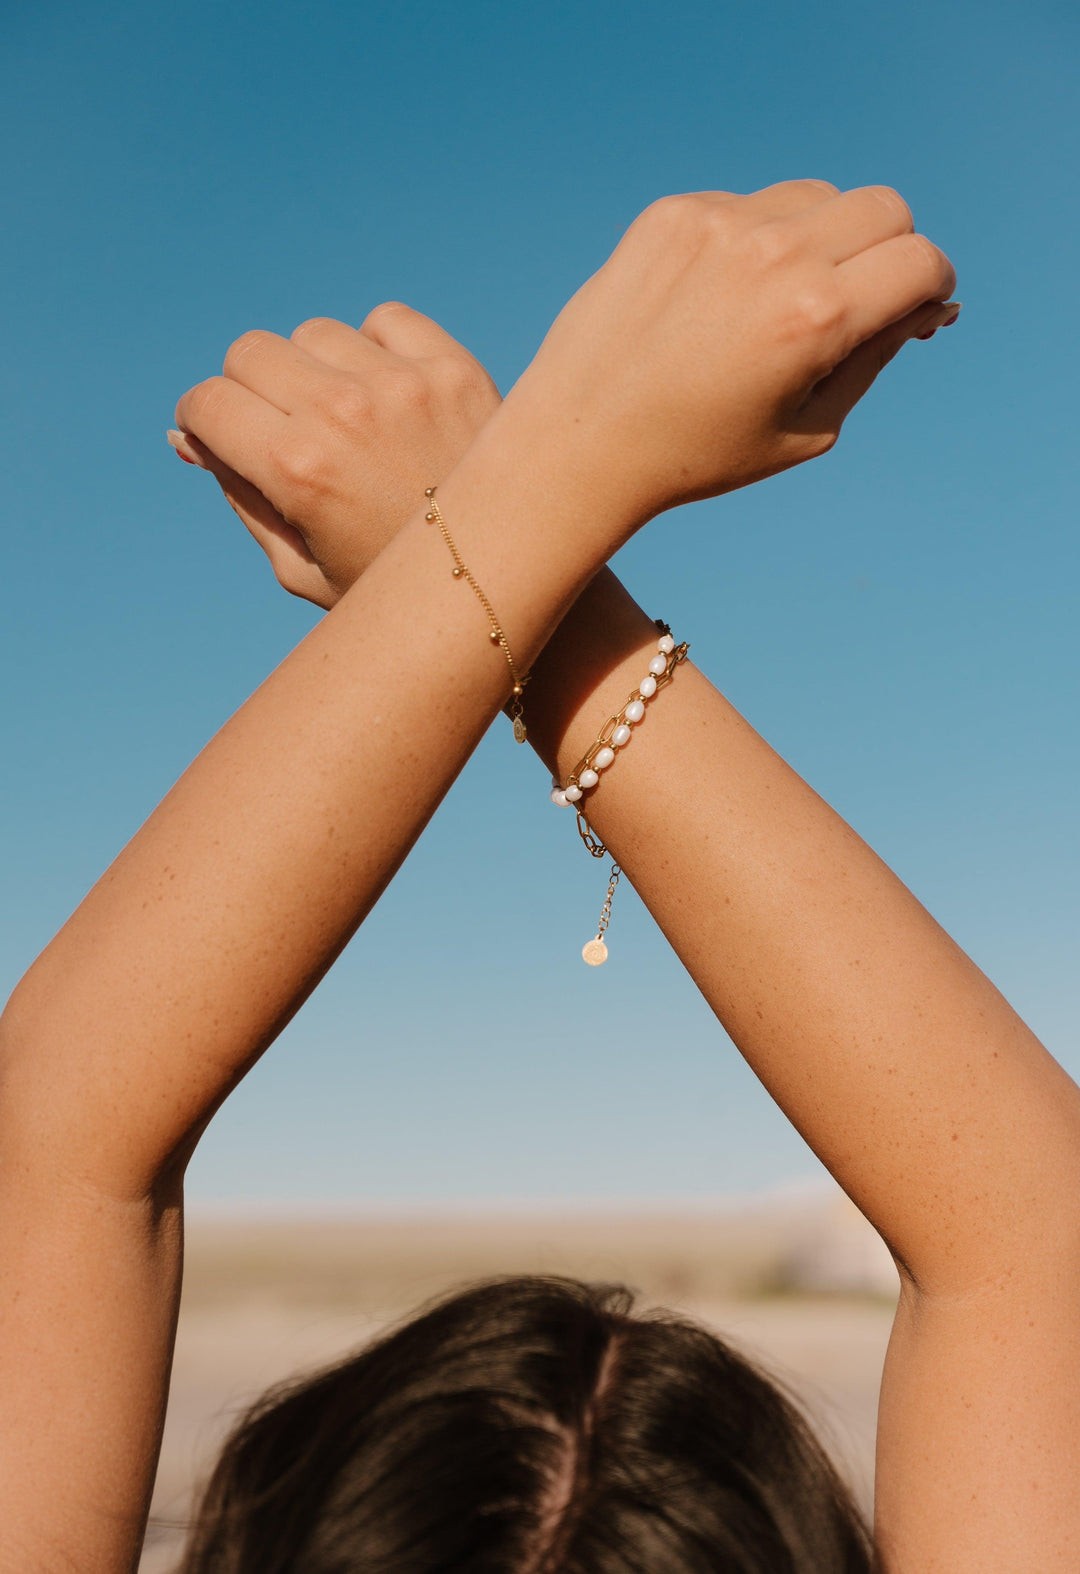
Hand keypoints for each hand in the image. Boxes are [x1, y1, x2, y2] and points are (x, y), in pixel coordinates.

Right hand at [172, 305, 499, 607]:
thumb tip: (187, 437)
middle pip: (251, 352)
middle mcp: (344, 413)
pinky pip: (386, 321)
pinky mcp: (454, 368)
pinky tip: (392, 397)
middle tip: (282, 433)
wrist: (505, 586)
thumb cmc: (390, 591)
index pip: (207, 402)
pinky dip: (378, 349)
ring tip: (349, 425)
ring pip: (316, 334)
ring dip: (317, 370)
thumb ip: (239, 496)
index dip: (203, 423)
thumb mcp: (302, 567)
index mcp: (297, 469)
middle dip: (250, 391)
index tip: (221, 439)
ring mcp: (403, 385)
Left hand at [505, 179, 957, 523]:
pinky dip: (755, 242)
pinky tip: (718, 300)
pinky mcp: (672, 214)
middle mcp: (772, 256)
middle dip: (889, 253)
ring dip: (823, 239)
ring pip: (817, 197)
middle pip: (883, 209)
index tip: (914, 312)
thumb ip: (876, 356)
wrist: (580, 442)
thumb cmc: (699, 454)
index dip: (931, 289)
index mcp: (815, 318)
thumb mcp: (809, 428)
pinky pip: (749, 205)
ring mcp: (718, 225)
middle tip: (859, 302)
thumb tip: (920, 300)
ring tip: (781, 305)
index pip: (921, 261)